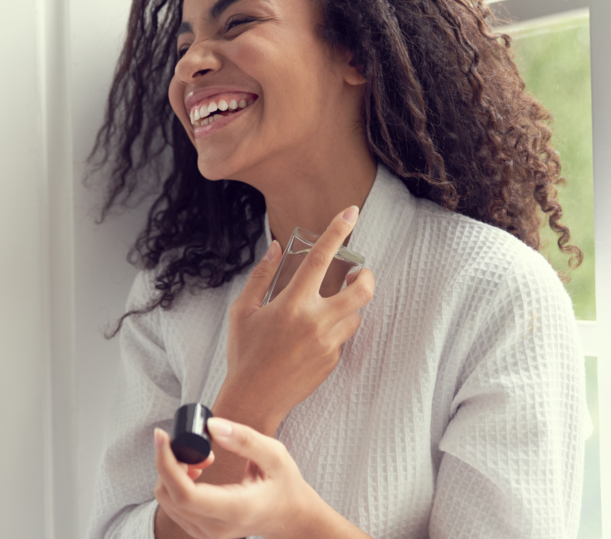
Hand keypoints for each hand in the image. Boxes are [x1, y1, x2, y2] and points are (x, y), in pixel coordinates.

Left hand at [154, 417, 319, 538]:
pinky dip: (176, 482)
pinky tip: (198, 471)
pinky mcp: (199, 531)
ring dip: (173, 471)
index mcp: (236, 510)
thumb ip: (244, 439)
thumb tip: (211, 425)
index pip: (185, 494)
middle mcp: (216, 528)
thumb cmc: (284, 485)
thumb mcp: (275, 456)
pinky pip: (172, 504)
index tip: (162, 436)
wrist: (290, 517)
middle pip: (168, 495)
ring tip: (203, 457)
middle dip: (170, 461)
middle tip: (198, 446)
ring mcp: (205, 534)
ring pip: (166, 499)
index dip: (166, 463)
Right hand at [216, 206, 374, 432]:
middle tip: (359, 272)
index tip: (351, 211)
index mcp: (292, 304)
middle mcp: (315, 322)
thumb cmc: (244, 354)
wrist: (254, 399)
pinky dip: (335, 329)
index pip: (321, 258)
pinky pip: (343, 337)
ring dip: (348, 305)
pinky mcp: (332, 361)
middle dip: (366, 275)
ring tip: (328, 306)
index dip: (338, 231)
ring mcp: (328, 344)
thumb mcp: (243, 311)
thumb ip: (261, 276)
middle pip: (361, 290)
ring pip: (355, 315)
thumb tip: (276, 248)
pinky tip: (313, 336)